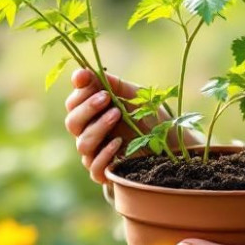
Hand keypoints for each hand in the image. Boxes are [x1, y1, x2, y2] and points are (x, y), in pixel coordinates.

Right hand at [63, 68, 139, 184]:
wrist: (172, 142)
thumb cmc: (150, 116)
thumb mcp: (134, 95)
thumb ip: (111, 84)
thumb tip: (83, 72)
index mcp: (92, 113)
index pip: (73, 103)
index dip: (78, 90)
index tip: (84, 78)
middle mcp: (90, 133)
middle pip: (72, 123)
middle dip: (87, 108)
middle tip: (106, 98)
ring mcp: (96, 154)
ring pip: (82, 144)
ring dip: (98, 128)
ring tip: (117, 115)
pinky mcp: (105, 172)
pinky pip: (94, 167)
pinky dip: (104, 154)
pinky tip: (118, 142)